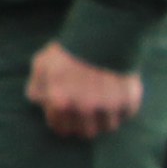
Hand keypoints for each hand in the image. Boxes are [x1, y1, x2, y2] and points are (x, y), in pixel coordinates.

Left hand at [32, 41, 146, 138]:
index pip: (61, 129)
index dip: (63, 123)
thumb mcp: (42, 64)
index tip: (67, 118)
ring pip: (108, 126)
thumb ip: (37, 86)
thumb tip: (41, 103)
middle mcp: (84, 109)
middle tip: (85, 113)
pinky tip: (117, 96)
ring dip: (104, 118)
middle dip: (83, 124)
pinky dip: (122, 109)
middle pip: (85, 132)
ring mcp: (108, 107)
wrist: (104, 35)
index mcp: (60, 103)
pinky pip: (126, 114)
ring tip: (102, 103)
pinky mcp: (129, 102)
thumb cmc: (69, 50)